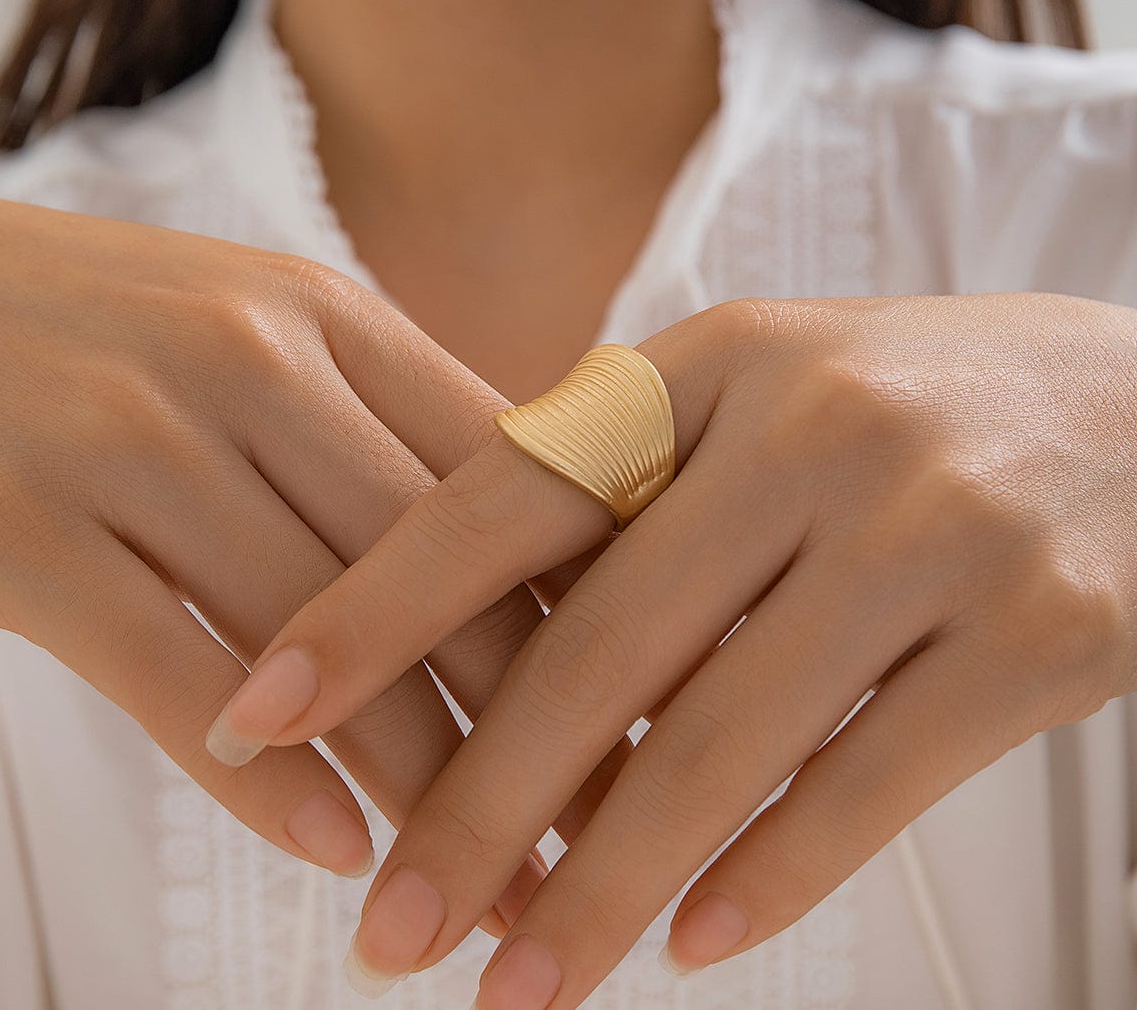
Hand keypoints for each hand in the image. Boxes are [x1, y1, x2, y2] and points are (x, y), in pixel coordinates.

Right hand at [0, 194, 621, 927]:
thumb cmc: (105, 326)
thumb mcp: (263, 329)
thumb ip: (385, 418)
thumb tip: (526, 536)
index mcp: (330, 316)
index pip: (502, 474)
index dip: (594, 599)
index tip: (659, 702)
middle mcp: (248, 364)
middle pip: (435, 571)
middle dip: (535, 718)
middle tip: (610, 828)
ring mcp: (130, 441)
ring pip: (322, 641)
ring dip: (422, 780)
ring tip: (495, 884)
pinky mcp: (20, 528)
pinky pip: (168, 673)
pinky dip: (264, 777)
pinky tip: (342, 851)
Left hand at [224, 291, 1136, 1004]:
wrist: (1136, 402)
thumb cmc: (896, 409)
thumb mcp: (752, 401)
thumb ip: (623, 494)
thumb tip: (469, 647)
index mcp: (711, 363)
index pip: (506, 492)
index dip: (374, 607)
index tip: (260, 714)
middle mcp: (813, 429)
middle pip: (601, 644)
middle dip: (478, 802)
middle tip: (387, 930)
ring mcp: (932, 527)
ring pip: (725, 739)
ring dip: (607, 884)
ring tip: (514, 987)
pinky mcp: (1044, 630)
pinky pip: (872, 782)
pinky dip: (771, 876)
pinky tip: (690, 944)